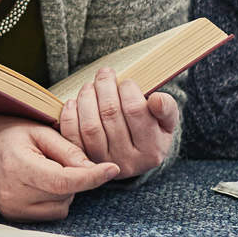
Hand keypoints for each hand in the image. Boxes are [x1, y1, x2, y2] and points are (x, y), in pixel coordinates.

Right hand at [0, 115, 120, 221]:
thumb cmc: (9, 135)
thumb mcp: (39, 131)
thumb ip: (68, 150)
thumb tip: (96, 169)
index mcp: (18, 167)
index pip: (63, 180)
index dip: (91, 177)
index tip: (112, 169)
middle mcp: (13, 194)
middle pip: (66, 193)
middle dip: (74, 177)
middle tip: (56, 158)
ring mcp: (13, 210)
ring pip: (63, 206)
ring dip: (65, 190)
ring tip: (47, 170)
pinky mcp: (16, 218)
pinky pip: (52, 212)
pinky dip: (56, 198)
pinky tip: (42, 183)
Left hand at [58, 67, 176, 179]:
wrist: (133, 156)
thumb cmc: (152, 130)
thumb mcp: (166, 121)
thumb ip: (167, 108)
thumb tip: (156, 99)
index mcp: (152, 150)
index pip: (135, 110)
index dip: (127, 89)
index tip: (126, 81)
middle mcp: (128, 162)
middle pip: (110, 115)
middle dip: (104, 88)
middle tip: (105, 73)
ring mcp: (103, 163)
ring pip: (90, 126)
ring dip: (87, 99)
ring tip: (90, 85)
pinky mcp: (84, 161)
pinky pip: (73, 136)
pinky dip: (70, 116)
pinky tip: (74, 101)